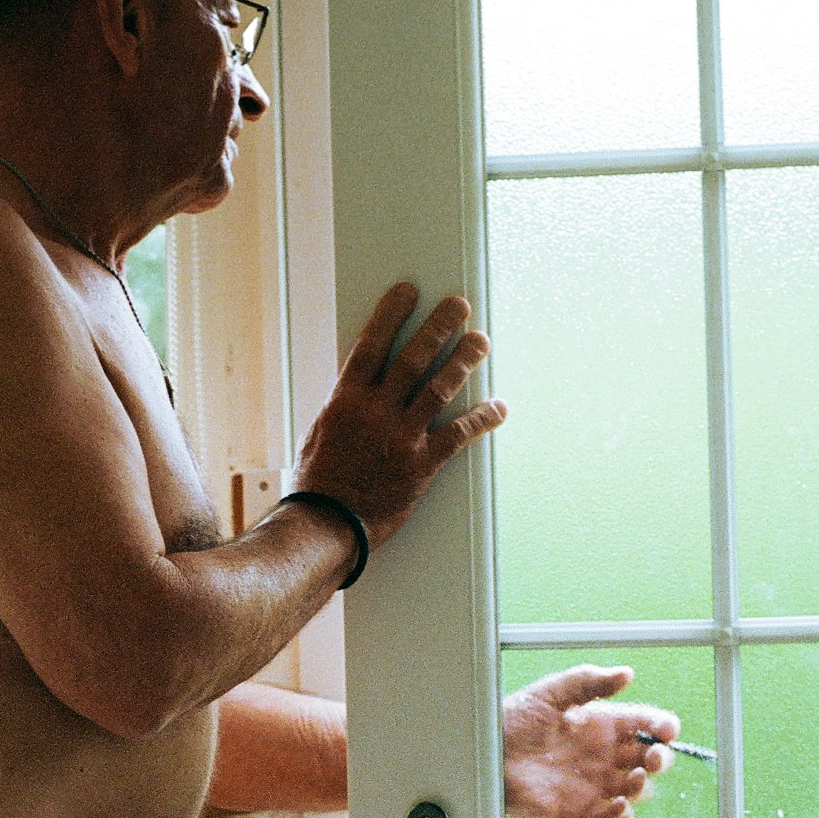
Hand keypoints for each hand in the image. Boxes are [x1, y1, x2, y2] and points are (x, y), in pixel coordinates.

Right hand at [292, 284, 504, 550]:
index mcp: (346, 401)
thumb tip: (364, 386)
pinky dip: (481, 419)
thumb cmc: (320, 483)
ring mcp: (401, 438)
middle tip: (458, 305)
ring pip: (439, 388)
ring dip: (464, 361)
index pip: (372, 346)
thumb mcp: (322, 434)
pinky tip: (498, 406)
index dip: (391, 315)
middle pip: (413, 359)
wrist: (327, 526)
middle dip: (439, 327)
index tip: (408, 291)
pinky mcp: (421, 465)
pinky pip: (458, 435)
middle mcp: (376, 413)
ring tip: (480, 340)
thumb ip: (348, 407)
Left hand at [503, 666, 677, 817]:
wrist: (485, 755)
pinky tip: (619, 805)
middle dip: (661, 757)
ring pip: (637, 790)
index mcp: (601, 725)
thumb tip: (627, 673)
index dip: (661, 726)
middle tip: (654, 755)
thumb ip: (588, 682)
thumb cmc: (512, 720)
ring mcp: (593, 785)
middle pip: (649, 759)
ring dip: (643, 786)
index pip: (644, 725)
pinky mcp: (579, 812)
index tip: (667, 728)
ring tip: (633, 778)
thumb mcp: (551, 693)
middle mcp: (602, 756)